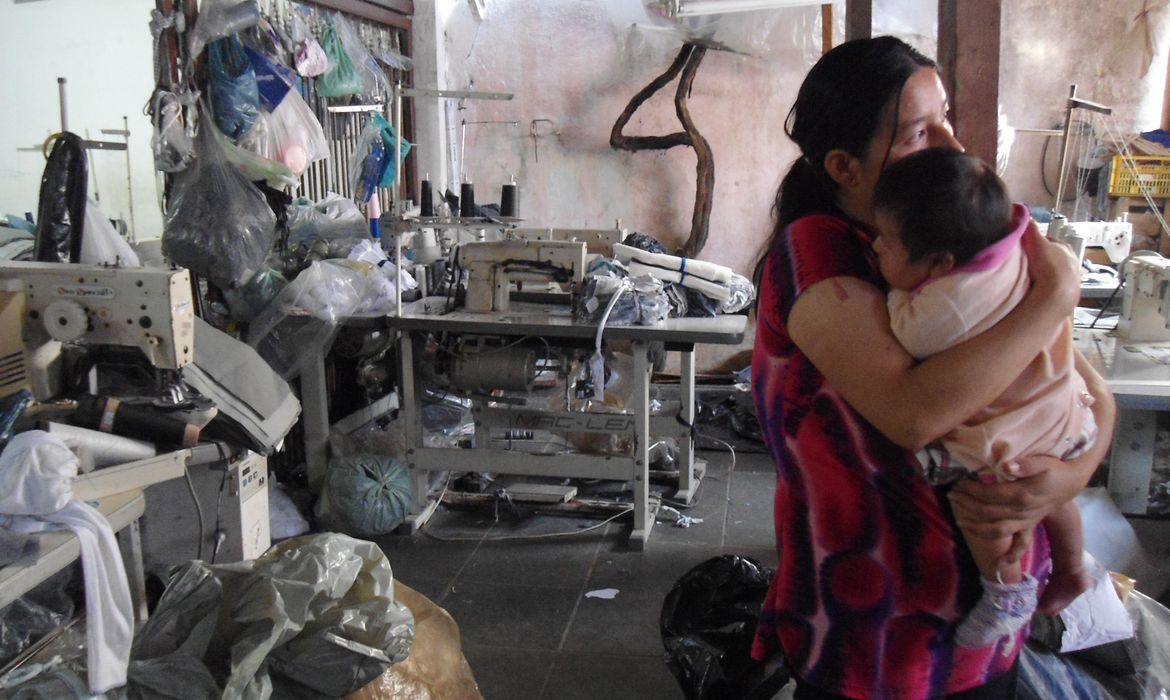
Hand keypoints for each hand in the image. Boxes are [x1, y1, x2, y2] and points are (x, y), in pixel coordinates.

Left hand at [948, 455, 1071, 544]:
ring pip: (998, 530)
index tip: (958, 483)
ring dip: (976, 527)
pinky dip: (1012, 555)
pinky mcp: (1029, 526)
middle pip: (989, 512)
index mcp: (1022, 495)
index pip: (989, 495)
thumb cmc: (1054, 470)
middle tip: (951, 496)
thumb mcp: (1042, 462)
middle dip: (967, 505)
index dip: (971, 490)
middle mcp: (1023, 512)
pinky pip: (1022, 544)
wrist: (1070, 482)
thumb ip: (1025, 464)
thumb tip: (1006, 467)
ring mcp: (1026, 522)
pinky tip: (1000, 564)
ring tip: (959, 520)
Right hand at [1021, 220, 1079, 312]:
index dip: (1035, 242)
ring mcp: (1071, 277)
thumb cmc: (1049, 265)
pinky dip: (1046, 285)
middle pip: (1052, 256)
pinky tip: (1037, 288)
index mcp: (1065, 247)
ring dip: (1044, 273)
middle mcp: (1072, 260)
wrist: (1058, 293)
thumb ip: (1030, 228)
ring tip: (1030, 276)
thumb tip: (1022, 214)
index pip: (1049, 240)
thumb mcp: (1036, 242)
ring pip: (1054, 271)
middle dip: (1041, 258)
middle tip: (1026, 261)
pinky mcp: (1068, 291)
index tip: (1024, 246)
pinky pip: (1054, 285)